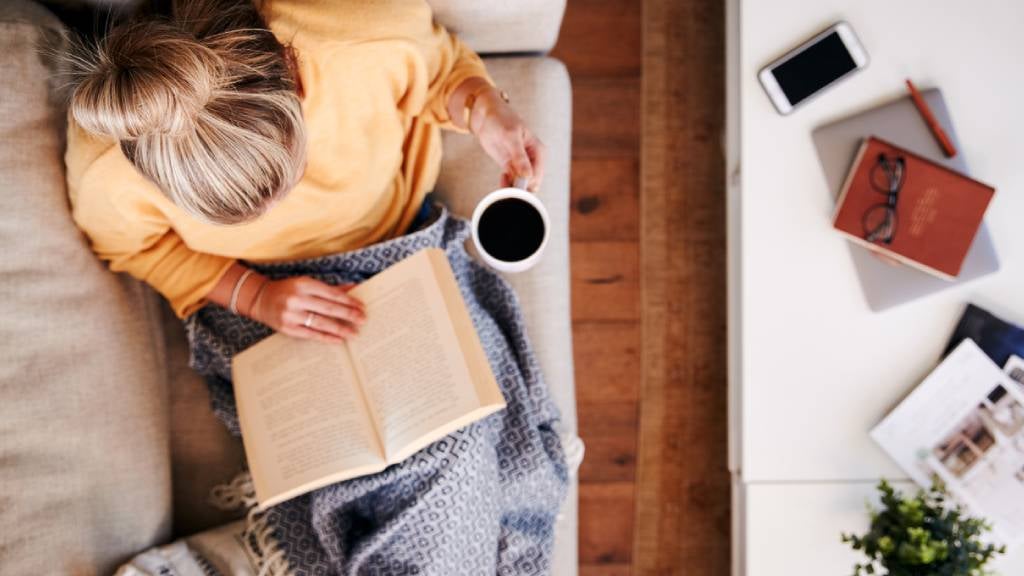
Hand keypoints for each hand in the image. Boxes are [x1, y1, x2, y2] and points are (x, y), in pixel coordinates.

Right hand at [249, 276, 364, 342]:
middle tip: (363, 320)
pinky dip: (326, 337)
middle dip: (348, 315)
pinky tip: (338, 340)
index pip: (331, 293)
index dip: (348, 301)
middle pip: (328, 308)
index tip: (362, 306)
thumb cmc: (289, 290)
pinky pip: (311, 334)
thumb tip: (353, 288)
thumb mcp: (307, 284)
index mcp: (304, 284)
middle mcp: (297, 299)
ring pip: (321, 323)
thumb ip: (329, 288)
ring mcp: (291, 315)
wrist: (261, 299)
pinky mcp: (288, 328)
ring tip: (354, 333)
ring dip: (340, 328)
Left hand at [471, 89, 545, 191]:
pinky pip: (511, 182)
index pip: (537, 175)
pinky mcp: (510, 167)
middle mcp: (532, 160)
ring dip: (512, 187)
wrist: (486, 116)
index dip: (527, 183)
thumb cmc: (501, 120)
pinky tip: (502, 176)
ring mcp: (521, 164)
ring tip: (503, 178)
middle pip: (531, 183)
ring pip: (521, 185)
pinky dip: (506, 184)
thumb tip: (528, 176)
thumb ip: (519, 157)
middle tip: (507, 182)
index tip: (514, 183)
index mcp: (538, 151)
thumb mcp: (510, 136)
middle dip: (520, 187)